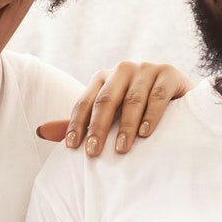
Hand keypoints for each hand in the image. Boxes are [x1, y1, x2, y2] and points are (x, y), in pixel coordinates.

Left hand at [37, 61, 194, 154]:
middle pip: (105, 100)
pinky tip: (145, 134)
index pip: (85, 102)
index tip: (72, 148)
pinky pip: (157, 96)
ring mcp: (146, 69)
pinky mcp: (169, 73)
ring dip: (124, 126)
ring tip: (121, 149)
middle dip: (98, 128)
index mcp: (104, 78)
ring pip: (131, 99)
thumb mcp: (110, 118)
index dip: (76, 125)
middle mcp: (123, 69)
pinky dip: (150, 116)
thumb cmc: (138, 112)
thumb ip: (79, 124)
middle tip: (93, 153)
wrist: (181, 102)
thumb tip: (40, 132)